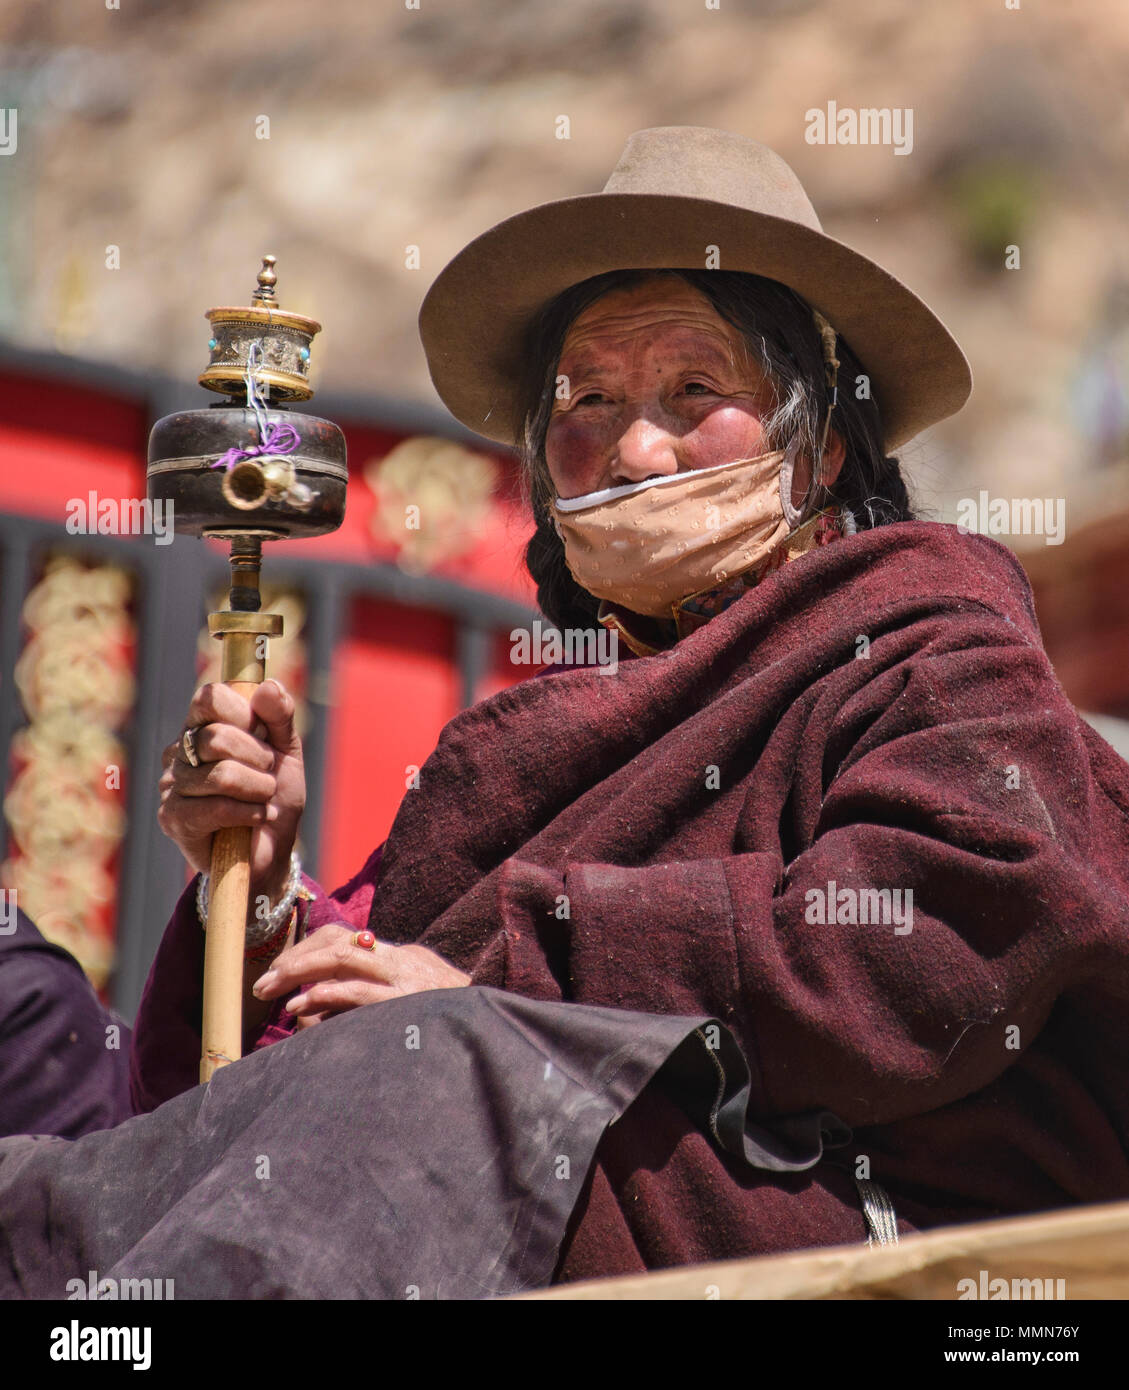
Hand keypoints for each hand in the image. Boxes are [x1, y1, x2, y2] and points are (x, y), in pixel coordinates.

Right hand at [157, 678, 304, 895]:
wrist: (272, 849)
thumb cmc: (274, 796)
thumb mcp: (287, 751)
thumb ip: (280, 717)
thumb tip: (269, 686)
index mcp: (203, 727)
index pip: (209, 698)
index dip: (243, 712)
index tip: (264, 733)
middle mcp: (180, 753)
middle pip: (217, 738)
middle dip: (260, 758)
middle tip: (269, 775)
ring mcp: (172, 786)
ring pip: (223, 776)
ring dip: (260, 790)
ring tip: (264, 799)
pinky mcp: (173, 819)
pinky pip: (218, 808)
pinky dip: (251, 813)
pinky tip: (257, 818)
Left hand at [251, 923, 470, 1028]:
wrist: (501, 1035)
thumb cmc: (456, 1030)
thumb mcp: (419, 1006)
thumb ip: (378, 1005)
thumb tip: (324, 1018)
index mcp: (406, 959)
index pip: (347, 939)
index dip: (309, 950)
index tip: (284, 971)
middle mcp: (404, 961)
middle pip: (339, 940)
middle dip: (296, 958)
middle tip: (266, 981)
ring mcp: (405, 979)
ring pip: (342, 956)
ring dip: (299, 970)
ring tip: (271, 988)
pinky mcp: (405, 1002)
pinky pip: (357, 990)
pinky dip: (323, 994)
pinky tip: (300, 1007)